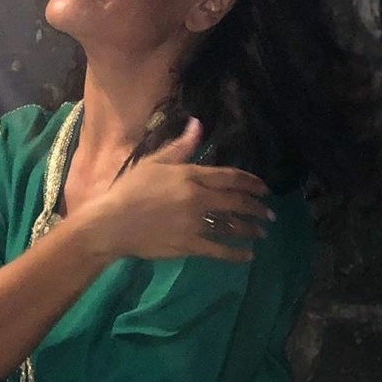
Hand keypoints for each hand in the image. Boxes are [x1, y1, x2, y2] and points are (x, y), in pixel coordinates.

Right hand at [80, 117, 273, 263]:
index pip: (229, 177)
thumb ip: (180, 147)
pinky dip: (235, 254)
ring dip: (250, 230)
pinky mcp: (189, 245)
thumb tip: (198, 125)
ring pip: (230, 226)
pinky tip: (248, 256)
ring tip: (262, 233)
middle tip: (269, 213)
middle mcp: (197, 199)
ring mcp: (194, 223)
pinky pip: (218, 250)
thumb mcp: (152, 163)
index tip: (263, 188)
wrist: (112, 223)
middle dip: (256, 207)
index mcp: (190, 176)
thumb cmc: (129, 190)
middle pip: (235, 202)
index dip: (250, 182)